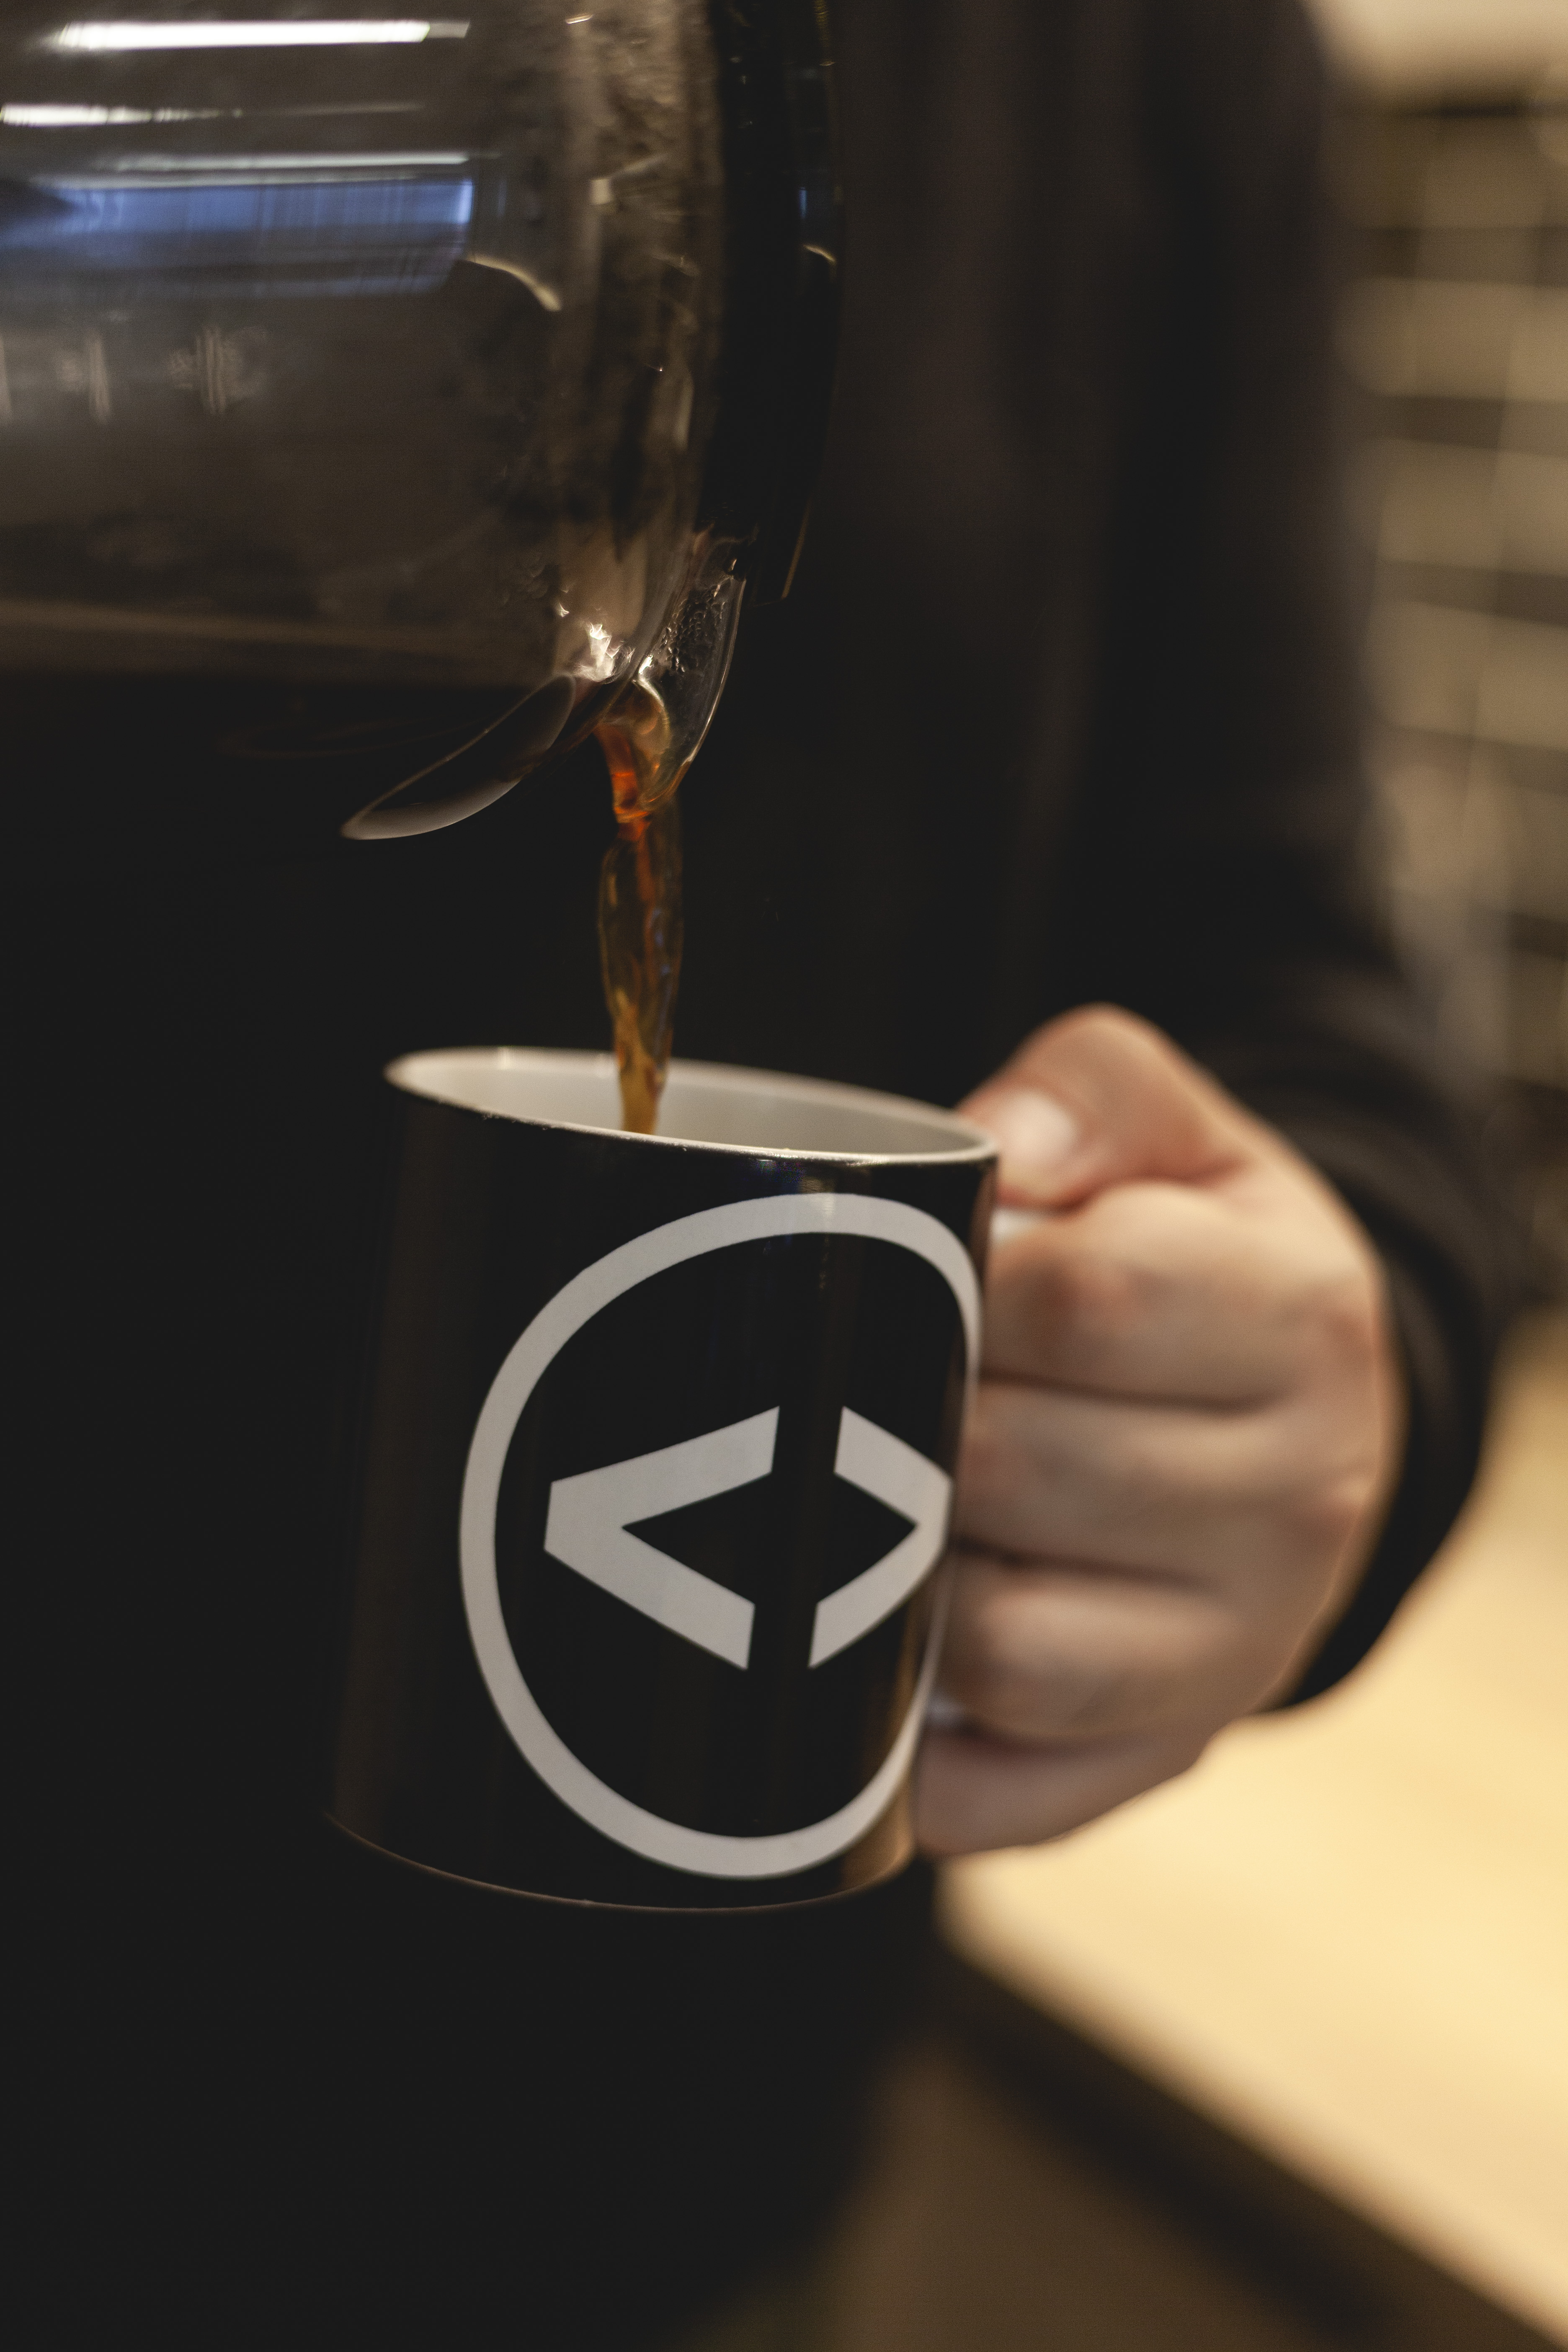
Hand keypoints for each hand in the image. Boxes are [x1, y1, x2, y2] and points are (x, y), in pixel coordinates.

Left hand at [916, 1007, 1403, 1855]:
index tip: (905, 1277)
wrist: (1304, 1425)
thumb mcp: (1178, 1137)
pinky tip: (868, 1674)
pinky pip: (1005, 1795)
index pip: (1085, 1302)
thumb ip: (1090, 1092)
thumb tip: (1001, 1157)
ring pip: (1007, 1647)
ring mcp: (1235, 1651)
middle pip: (1019, 1471)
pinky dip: (912, 1753)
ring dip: (898, 1581)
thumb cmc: (1203, 1266)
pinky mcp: (1164, 1759)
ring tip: (867, 1511)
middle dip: (903, 1426)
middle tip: (857, 1393)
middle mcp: (1296, 1501)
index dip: (955, 1287)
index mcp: (1299, 1324)